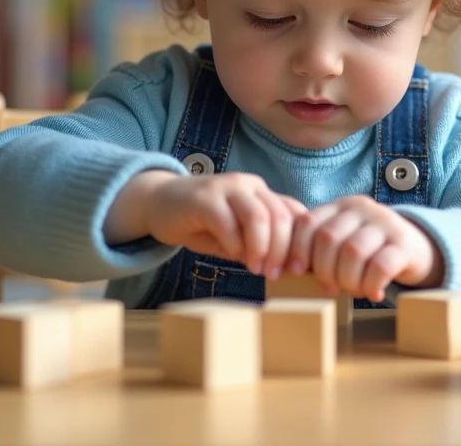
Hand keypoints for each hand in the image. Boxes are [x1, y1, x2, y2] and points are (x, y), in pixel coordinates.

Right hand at [146, 171, 307, 277]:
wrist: (159, 202)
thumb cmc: (202, 223)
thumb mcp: (237, 235)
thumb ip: (260, 244)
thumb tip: (288, 268)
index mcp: (263, 193)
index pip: (294, 213)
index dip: (301, 243)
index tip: (300, 270)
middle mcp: (249, 185)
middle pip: (280, 215)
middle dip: (282, 249)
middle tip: (275, 274)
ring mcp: (227, 187)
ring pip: (258, 217)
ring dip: (261, 248)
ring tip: (256, 269)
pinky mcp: (205, 198)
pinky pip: (228, 222)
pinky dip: (234, 244)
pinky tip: (232, 256)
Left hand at [287, 195, 443, 301]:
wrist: (416, 248)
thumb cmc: (369, 250)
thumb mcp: (342, 239)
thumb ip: (317, 247)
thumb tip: (282, 269)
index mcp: (341, 206)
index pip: (308, 222)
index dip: (297, 250)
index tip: (293, 273)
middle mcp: (362, 208)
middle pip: (328, 239)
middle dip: (324, 270)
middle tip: (330, 288)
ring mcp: (385, 223)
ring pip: (353, 252)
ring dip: (348, 280)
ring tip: (353, 291)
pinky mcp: (404, 244)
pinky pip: (381, 266)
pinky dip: (371, 285)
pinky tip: (374, 294)